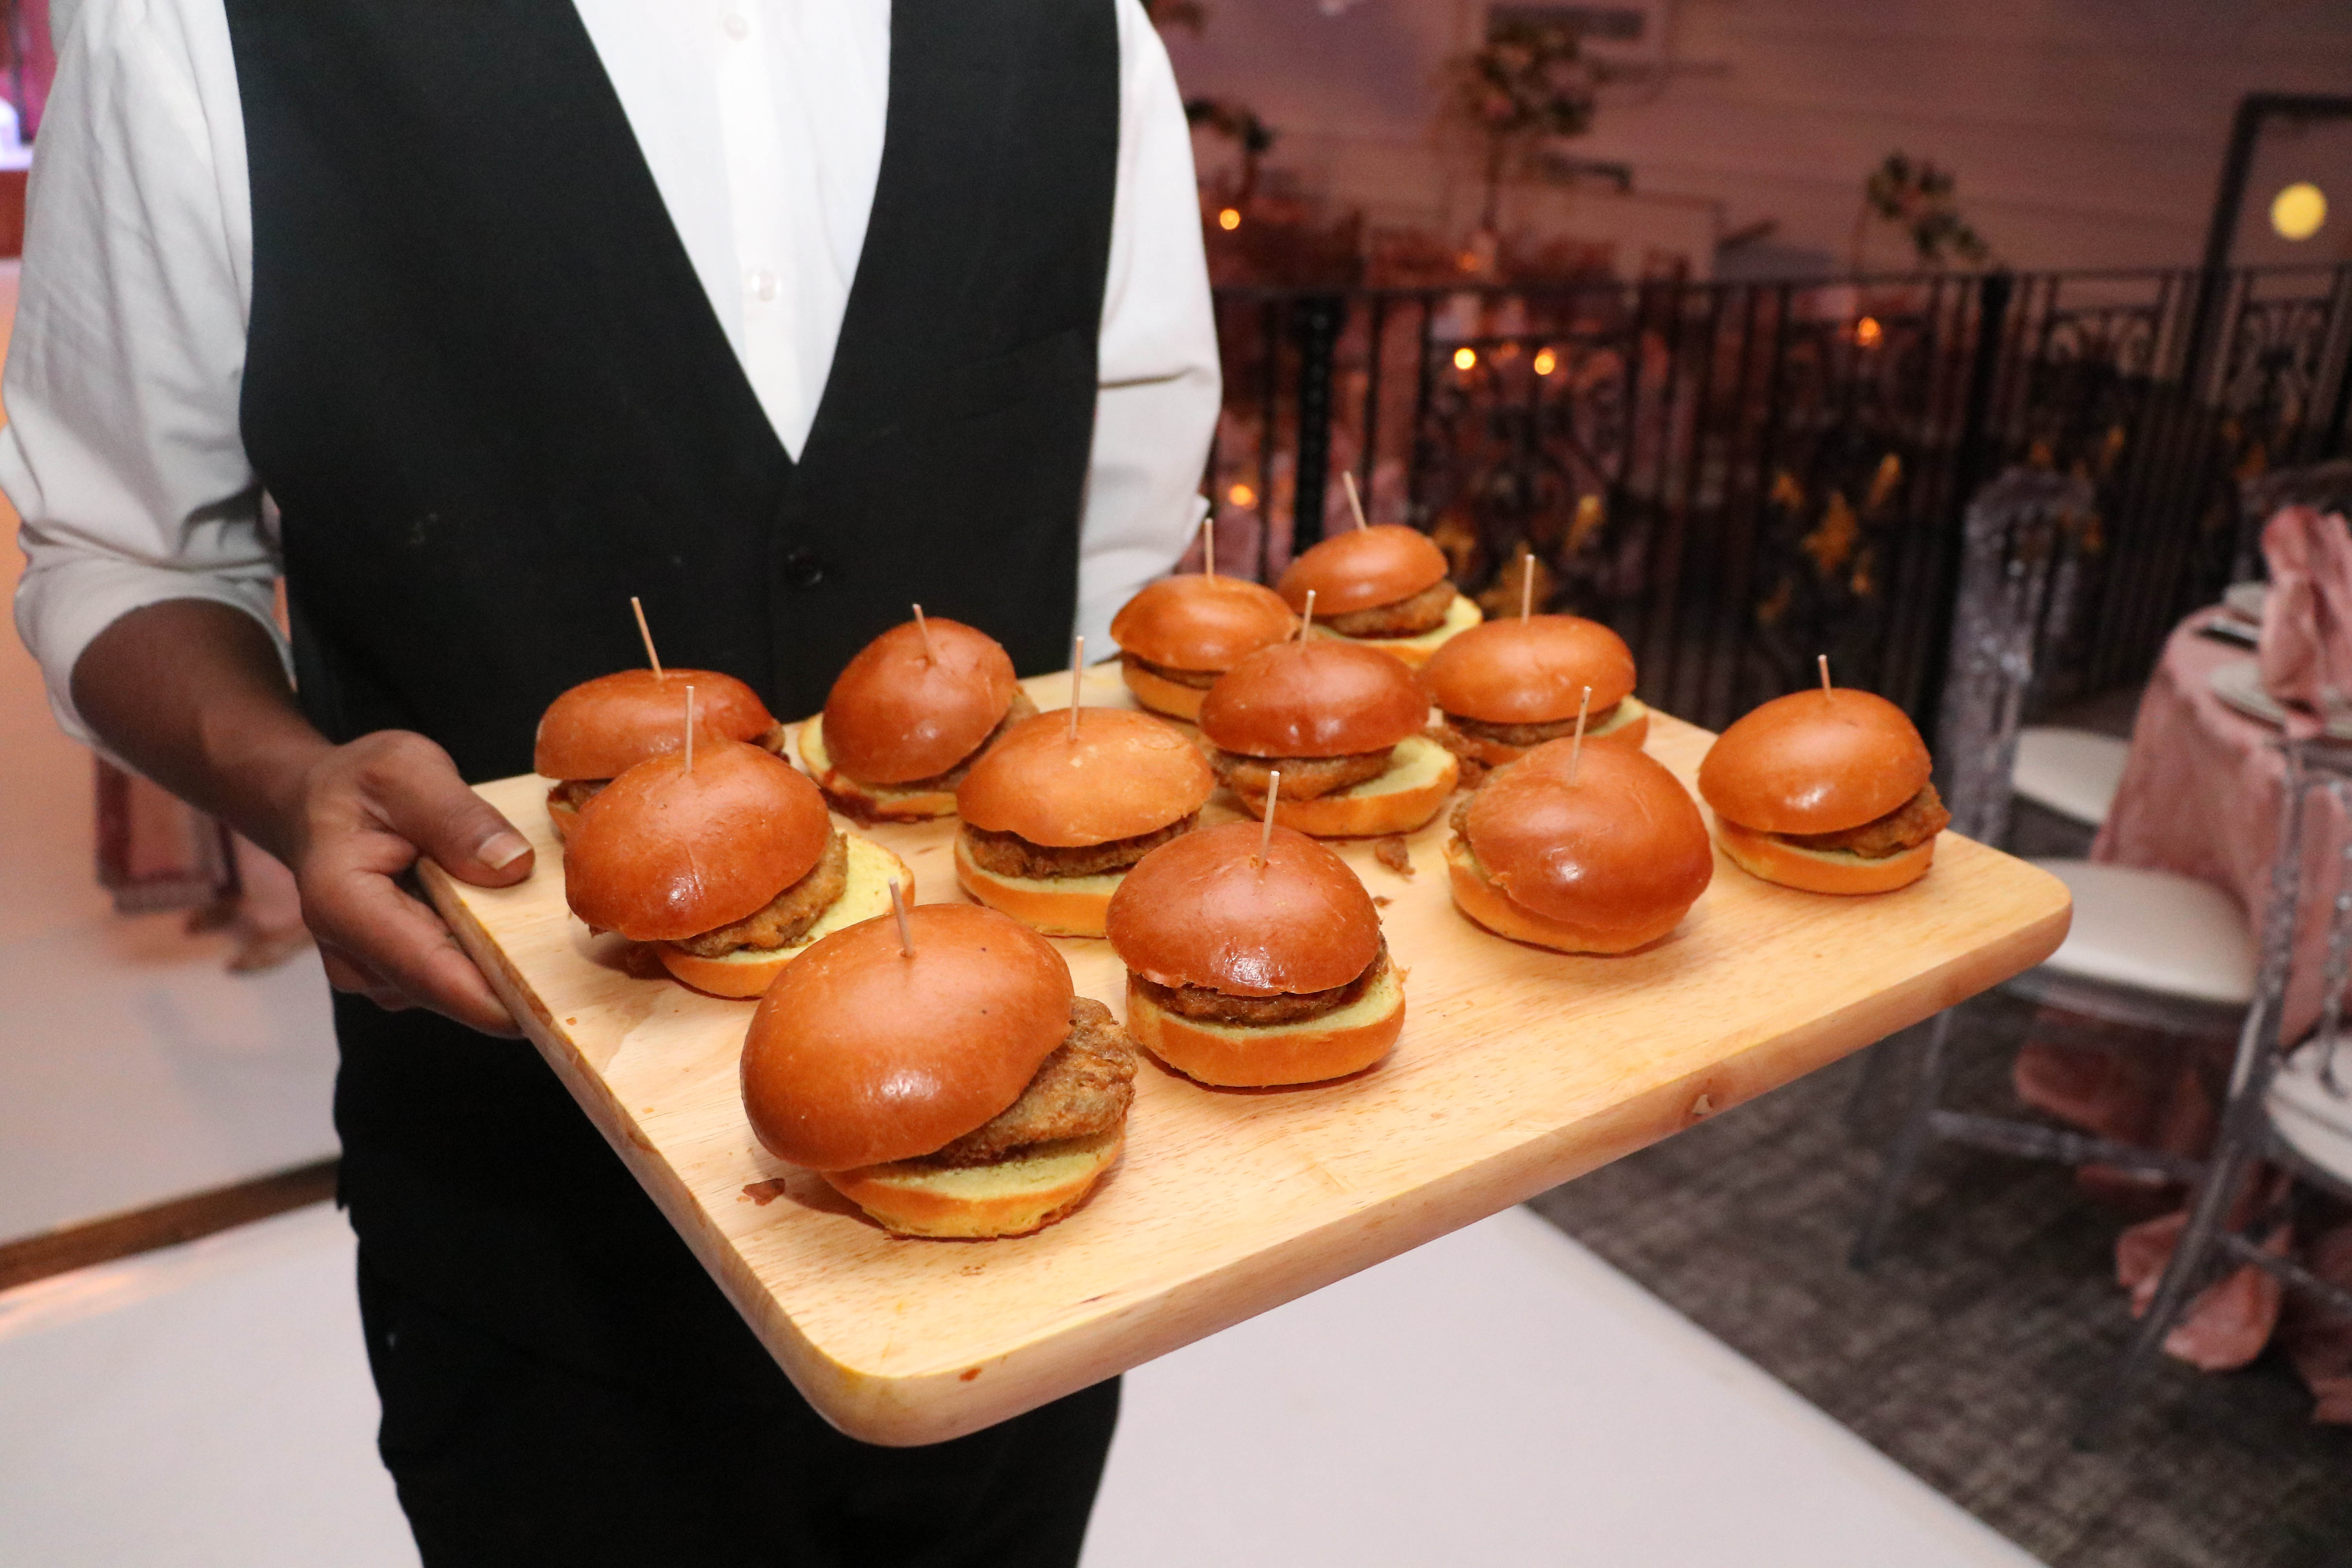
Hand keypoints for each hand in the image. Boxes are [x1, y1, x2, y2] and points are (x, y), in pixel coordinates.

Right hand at [285, 731, 536, 1035]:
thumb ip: (455, 817)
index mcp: (343, 905)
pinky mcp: (402, 977)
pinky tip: (524, 932)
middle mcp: (355, 956)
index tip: (562, 1010)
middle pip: (452, 992)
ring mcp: (378, 974)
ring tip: (557, 933)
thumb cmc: (361, 784)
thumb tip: (511, 866)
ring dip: (510, 970)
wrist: (320, 805)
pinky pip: (461, 980)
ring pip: (461, 992)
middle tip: (593, 968)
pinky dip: (496, 961)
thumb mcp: (407, 771)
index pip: (430, 971)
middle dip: (519, 983)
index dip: (499, 998)